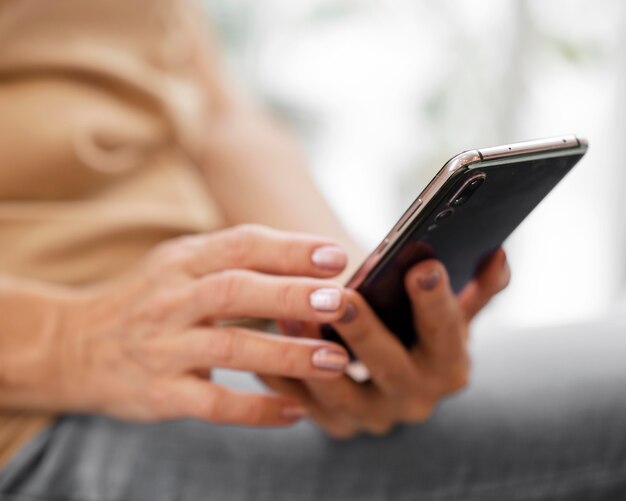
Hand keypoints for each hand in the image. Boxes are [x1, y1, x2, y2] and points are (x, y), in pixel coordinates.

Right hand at [0, 225, 354, 426]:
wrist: (73, 346)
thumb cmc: (147, 301)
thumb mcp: (180, 266)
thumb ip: (233, 259)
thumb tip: (308, 259)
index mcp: (182, 261)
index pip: (239, 244)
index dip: (288, 249)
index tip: (335, 256)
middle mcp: (171, 300)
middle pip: (235, 290)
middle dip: (291, 295)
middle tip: (341, 302)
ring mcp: (162, 348)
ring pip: (230, 348)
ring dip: (287, 354)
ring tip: (335, 360)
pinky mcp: (158, 393)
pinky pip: (212, 403)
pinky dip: (256, 409)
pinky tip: (295, 412)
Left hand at [262, 250, 510, 437]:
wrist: (386, 373)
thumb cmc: (418, 330)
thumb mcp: (449, 311)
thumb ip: (476, 287)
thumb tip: (499, 254)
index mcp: (450, 367)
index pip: (448, 334)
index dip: (437, 301)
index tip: (423, 265)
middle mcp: (415, 400)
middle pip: (390, 368)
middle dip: (365, 332)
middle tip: (341, 296)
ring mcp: (372, 418)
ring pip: (338, 392)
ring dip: (311, 353)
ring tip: (288, 312)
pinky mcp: (334, 425)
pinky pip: (301, 402)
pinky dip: (282, 373)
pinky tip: (264, 336)